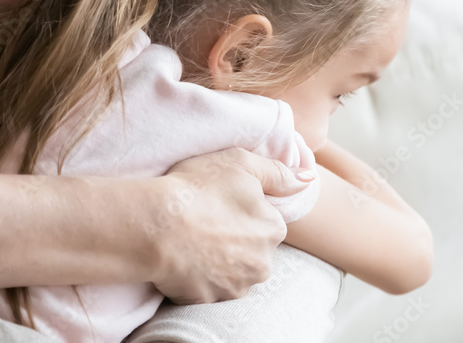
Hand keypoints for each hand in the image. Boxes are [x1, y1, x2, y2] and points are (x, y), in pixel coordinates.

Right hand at [147, 148, 304, 303]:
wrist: (155, 226)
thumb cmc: (196, 189)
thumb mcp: (240, 163)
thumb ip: (278, 172)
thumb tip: (307, 179)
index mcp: (272, 229)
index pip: (265, 220)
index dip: (241, 210)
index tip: (220, 203)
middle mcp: (262, 263)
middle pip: (251, 249)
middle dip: (233, 238)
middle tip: (205, 220)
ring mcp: (235, 285)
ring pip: (232, 271)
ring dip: (218, 260)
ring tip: (192, 239)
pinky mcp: (208, 299)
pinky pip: (207, 286)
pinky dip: (198, 275)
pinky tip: (184, 257)